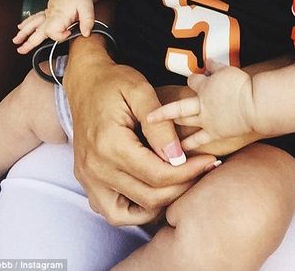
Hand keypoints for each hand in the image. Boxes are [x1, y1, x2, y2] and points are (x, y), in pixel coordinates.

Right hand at [13, 0, 93, 53]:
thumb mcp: (88, 7)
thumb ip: (88, 21)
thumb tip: (86, 34)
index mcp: (59, 15)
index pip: (53, 31)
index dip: (59, 36)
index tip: (69, 32)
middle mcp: (51, 15)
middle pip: (38, 31)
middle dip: (29, 41)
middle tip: (20, 50)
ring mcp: (48, 13)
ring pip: (33, 24)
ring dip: (24, 33)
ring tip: (16, 41)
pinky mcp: (48, 11)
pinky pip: (35, 18)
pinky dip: (27, 23)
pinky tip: (20, 28)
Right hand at [64, 37, 215, 225]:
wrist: (85, 82)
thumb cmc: (114, 82)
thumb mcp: (140, 91)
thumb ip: (159, 124)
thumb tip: (177, 157)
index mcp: (109, 144)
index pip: (157, 174)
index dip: (189, 172)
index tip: (209, 161)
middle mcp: (95, 168)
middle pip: (149, 196)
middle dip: (182, 186)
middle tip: (202, 169)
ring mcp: (88, 178)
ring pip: (131, 213)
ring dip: (160, 203)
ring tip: (181, 182)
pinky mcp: (87, 181)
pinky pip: (112, 212)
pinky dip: (135, 210)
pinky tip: (154, 191)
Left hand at [148, 60, 253, 150]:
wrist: (254, 104)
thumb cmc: (243, 85)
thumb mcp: (227, 70)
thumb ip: (215, 66)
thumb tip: (208, 61)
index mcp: (204, 86)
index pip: (192, 81)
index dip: (192, 80)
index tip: (193, 80)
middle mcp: (200, 103)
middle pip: (178, 106)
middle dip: (164, 110)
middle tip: (150, 115)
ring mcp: (206, 119)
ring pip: (184, 122)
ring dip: (172, 126)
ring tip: (161, 133)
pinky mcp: (215, 133)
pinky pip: (198, 140)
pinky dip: (189, 145)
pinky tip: (180, 151)